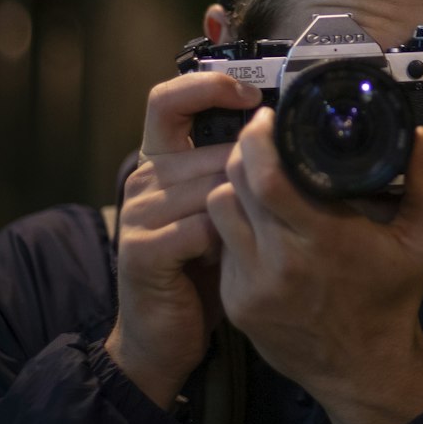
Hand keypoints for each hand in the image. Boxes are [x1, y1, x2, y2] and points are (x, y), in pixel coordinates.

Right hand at [104, 72, 261, 408]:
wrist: (163, 336)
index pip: (168, 101)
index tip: (250, 98)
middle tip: (272, 201)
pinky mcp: (141, 249)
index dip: (207, 87)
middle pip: (208, 149)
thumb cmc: (202, 268)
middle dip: (247, 173)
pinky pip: (200, 228)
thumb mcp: (220, 210)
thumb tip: (285, 135)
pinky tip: (226, 257)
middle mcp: (143, 180)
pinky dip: (223, 241)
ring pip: (210, 188)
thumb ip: (234, 172)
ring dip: (239, 212)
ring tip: (248, 235)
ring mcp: (137, 214)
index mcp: (159, 162)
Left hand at [207, 108, 422, 423]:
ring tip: (257, 179)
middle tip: (262, 140)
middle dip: (244, 153)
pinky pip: (221, 246)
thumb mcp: (421, 242)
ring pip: (218, 211)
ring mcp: (251, 286)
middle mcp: (279, 262)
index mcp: (323, 240)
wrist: (364, 370)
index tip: (269, 118)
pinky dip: (234, 226)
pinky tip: (257, 222)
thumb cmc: (391, 299)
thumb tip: (420, 137)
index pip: (267, 177)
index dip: (259, 139)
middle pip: (234, 184)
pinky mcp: (235, 303)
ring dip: (233, 187)